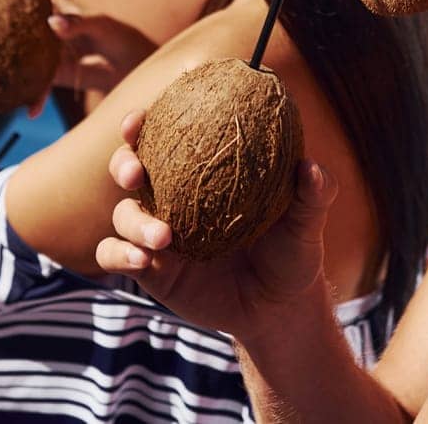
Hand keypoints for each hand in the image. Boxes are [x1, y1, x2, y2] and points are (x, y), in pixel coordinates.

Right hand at [0, 0, 156, 117]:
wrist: (147, 70)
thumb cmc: (127, 39)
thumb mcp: (105, 26)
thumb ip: (80, 23)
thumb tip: (51, 21)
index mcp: (52, 11)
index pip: (11, 1)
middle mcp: (44, 34)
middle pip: (0, 35)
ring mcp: (48, 58)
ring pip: (10, 65)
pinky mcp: (59, 80)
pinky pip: (36, 89)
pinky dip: (29, 100)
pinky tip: (23, 111)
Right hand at [95, 111, 337, 341]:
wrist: (279, 309)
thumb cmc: (291, 253)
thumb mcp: (304, 224)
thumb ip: (312, 195)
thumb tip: (311, 167)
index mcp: (200, 172)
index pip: (164, 135)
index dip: (146, 121)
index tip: (142, 117)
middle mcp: (171, 196)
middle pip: (128, 166)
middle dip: (123, 161)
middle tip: (136, 172)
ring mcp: (156, 232)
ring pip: (123, 213)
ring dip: (133, 220)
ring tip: (164, 237)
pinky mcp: (150, 268)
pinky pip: (115, 254)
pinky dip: (119, 253)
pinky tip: (142, 259)